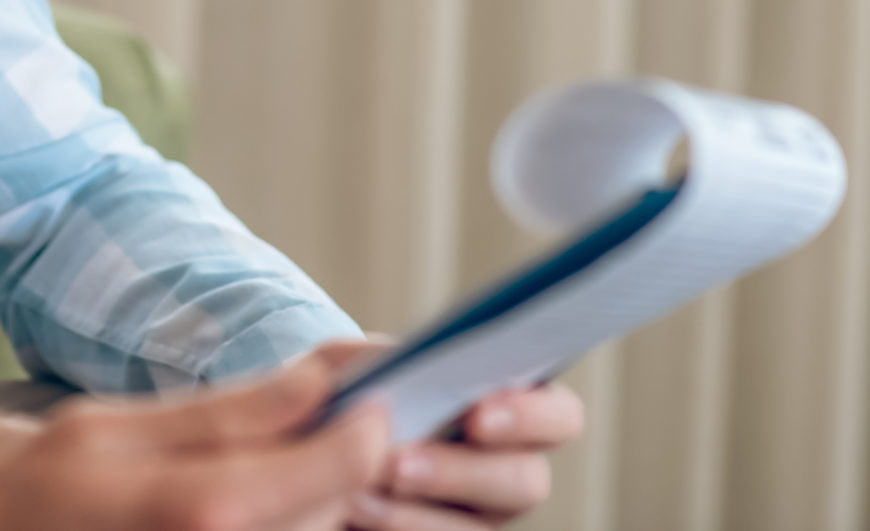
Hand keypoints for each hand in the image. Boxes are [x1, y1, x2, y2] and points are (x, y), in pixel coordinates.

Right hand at [0, 346, 388, 530]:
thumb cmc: (23, 500)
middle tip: (323, 429)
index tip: (364, 399)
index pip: (347, 466)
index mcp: (206, 507)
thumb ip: (223, 414)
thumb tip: (319, 385)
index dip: (370, 425)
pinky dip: (280, 526)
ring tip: (279, 470)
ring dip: (311, 506)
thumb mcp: (103, 431)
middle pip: (342, 509)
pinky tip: (242, 508)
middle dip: (341, 467)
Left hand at [324, 343, 583, 530]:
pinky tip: (353, 510)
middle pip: (526, 481)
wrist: (310, 456)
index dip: (533, 416)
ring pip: (479, 529)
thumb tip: (390, 361)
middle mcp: (507, 470)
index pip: (560, 416)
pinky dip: (397, 528)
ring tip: (359, 493)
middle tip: (399, 462)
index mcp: (507, 410)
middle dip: (461, 472)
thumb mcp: (337, 368)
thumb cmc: (339, 401)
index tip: (478, 414)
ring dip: (418, 514)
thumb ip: (360, 356)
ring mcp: (480, 518)